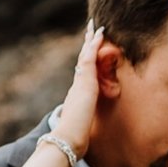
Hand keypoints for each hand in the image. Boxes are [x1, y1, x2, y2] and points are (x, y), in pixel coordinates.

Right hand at [57, 22, 104, 156]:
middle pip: (82, 61)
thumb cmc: (73, 137)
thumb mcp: (79, 127)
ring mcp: (81, 82)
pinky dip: (94, 45)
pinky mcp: (85, 81)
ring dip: (91, 41)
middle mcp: (77, 86)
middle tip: (91, 31)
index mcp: (77, 95)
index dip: (85, 62)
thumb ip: (79, 123)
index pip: (82, 74)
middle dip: (87, 47)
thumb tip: (78, 131)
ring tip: (96, 27)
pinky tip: (100, 34)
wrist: (67, 138)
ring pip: (85, 56)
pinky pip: (90, 58)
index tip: (88, 51)